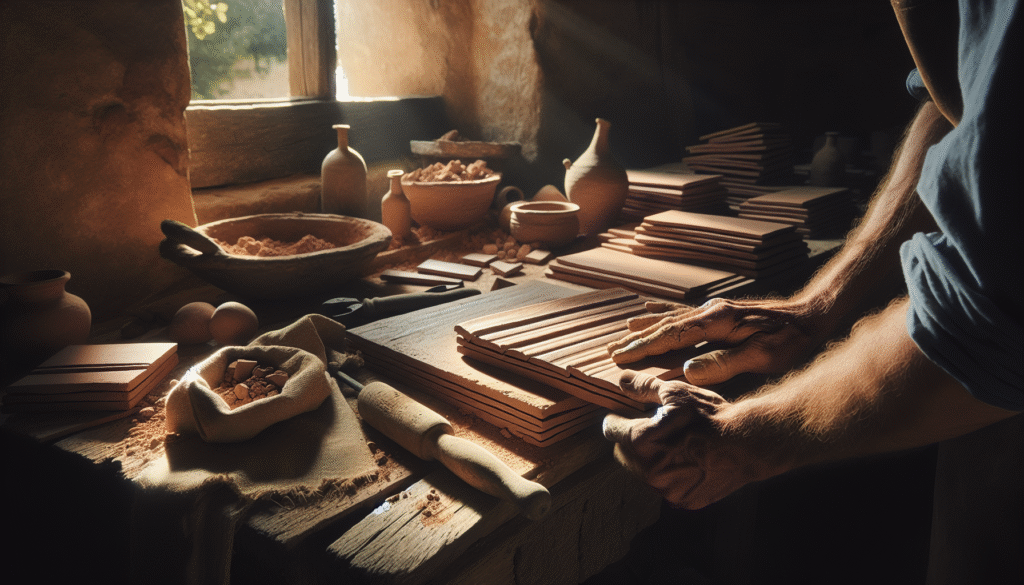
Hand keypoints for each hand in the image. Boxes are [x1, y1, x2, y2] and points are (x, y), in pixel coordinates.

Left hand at [602, 371, 771, 508]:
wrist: (746, 444)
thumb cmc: (709, 416)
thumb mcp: (675, 393)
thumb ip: (643, 387)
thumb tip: (621, 379)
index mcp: (641, 443)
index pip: (611, 430)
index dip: (617, 420)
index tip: (623, 415)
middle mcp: (650, 472)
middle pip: (624, 454)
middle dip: (631, 442)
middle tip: (651, 429)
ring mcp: (667, 490)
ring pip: (644, 472)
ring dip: (650, 459)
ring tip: (672, 444)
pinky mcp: (684, 501)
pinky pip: (667, 487)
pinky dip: (671, 475)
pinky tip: (686, 461)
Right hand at [606, 297, 826, 385]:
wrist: (815, 315)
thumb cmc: (793, 341)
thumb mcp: (763, 358)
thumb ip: (724, 363)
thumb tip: (687, 371)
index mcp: (717, 322)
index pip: (670, 336)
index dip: (642, 348)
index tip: (618, 358)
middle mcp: (711, 311)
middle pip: (664, 326)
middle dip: (636, 339)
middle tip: (609, 351)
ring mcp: (715, 309)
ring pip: (671, 318)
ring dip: (645, 327)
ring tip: (622, 333)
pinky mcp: (721, 312)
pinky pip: (684, 313)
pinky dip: (663, 314)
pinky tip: (650, 311)